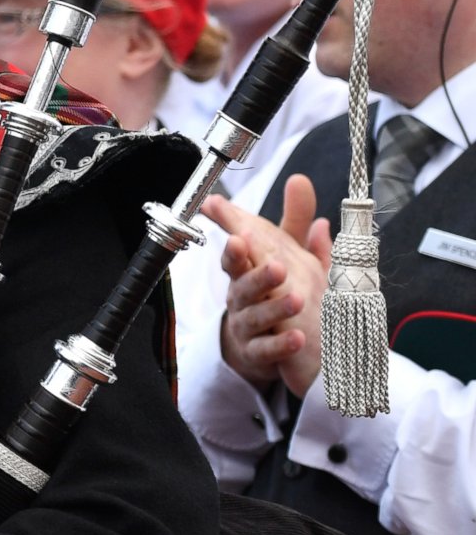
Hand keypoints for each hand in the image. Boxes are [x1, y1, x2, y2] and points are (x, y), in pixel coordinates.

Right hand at [205, 176, 331, 397]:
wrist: (258, 345)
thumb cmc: (271, 293)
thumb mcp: (287, 255)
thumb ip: (293, 221)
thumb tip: (299, 181)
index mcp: (247, 270)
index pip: (238, 254)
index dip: (236, 245)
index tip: (238, 233)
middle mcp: (241, 296)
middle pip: (242, 284)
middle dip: (255, 273)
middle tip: (276, 266)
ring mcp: (247, 325)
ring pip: (254, 316)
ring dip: (274, 308)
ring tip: (297, 300)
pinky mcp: (257, 352)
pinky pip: (266, 349)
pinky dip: (280, 344)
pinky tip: (298, 338)